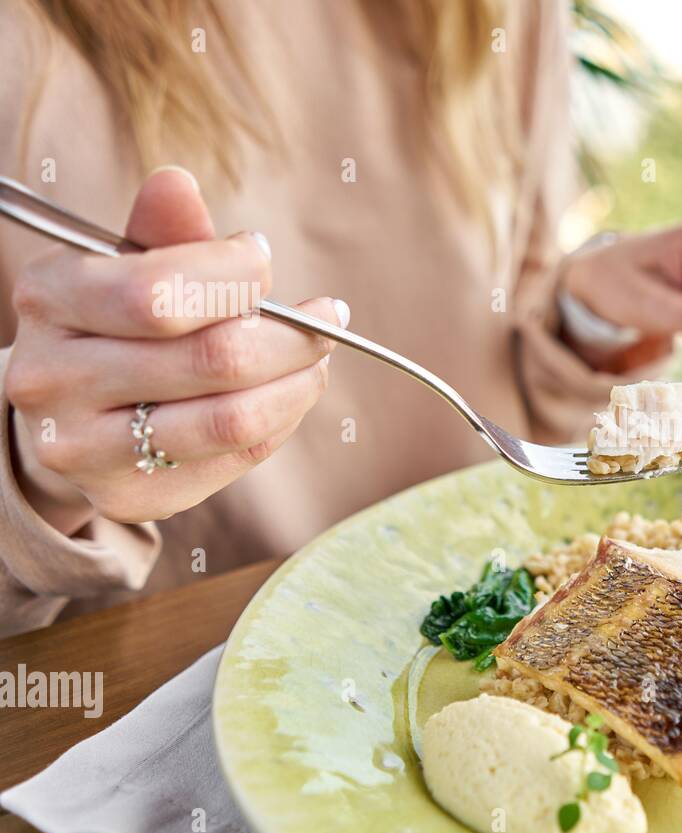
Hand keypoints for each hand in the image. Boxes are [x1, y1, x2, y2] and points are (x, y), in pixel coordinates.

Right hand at [4, 167, 345, 528]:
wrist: (63, 415)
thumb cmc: (112, 323)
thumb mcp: (126, 265)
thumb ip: (162, 231)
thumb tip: (177, 184)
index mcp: (49, 300)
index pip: (162, 293)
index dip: (237, 275)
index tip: (265, 259)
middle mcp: (53, 380)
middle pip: (214, 359)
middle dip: (292, 334)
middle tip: (328, 317)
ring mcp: (86, 448)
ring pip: (232, 419)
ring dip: (299, 382)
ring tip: (317, 357)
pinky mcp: (130, 496)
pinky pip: (236, 457)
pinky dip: (281, 419)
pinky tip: (289, 393)